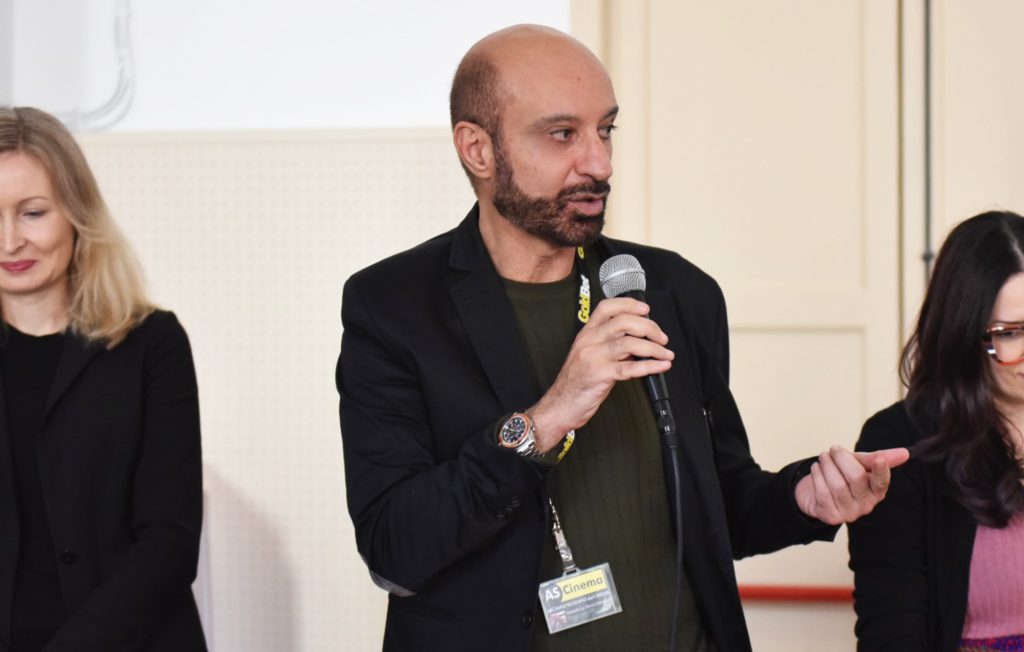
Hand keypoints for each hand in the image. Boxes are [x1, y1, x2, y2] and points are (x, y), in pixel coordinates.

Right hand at [527, 297, 673, 449]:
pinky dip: (650, 366)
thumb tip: (639, 340)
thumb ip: (611, 344)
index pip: (607, 308)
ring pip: (630, 343)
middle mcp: (589, 341)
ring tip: (665, 353)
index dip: (629, 305)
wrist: (560, 404)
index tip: (646, 310)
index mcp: (586, 333)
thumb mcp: (589, 355)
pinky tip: (660, 366)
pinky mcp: (600, 374)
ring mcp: (594, 357)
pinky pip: (630, 368)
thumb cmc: (576, 381)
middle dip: (649, 328)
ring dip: (654, 348)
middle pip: (624, 322)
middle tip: (661, 338)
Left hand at [794, 446, 909, 524]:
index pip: (882, 482)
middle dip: (842, 458)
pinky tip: (816, 469)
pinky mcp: (832, 517)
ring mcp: (849, 513)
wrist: (815, 492)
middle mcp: (866, 505)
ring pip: (837, 485)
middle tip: (833, 449)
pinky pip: (823, 492)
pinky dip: (817, 476)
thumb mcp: (859, 464)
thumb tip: (905, 453)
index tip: (879, 460)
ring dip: (827, 465)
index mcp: (876, 491)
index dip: (881, 471)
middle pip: (856, 478)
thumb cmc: (842, 475)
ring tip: (824, 457)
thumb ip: (878, 458)